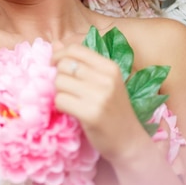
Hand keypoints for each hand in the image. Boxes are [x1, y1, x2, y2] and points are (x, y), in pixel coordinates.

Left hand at [51, 42, 150, 163]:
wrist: (129, 141)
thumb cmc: (113, 109)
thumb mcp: (102, 81)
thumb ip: (80, 62)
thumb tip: (55, 43)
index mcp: (110, 67)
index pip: (75, 49)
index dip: (60, 54)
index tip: (55, 64)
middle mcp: (106, 79)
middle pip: (64, 65)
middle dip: (58, 75)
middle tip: (65, 88)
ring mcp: (99, 96)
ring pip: (59, 82)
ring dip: (59, 92)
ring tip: (70, 100)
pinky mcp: (91, 114)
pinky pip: (60, 100)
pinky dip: (60, 105)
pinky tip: (70, 111)